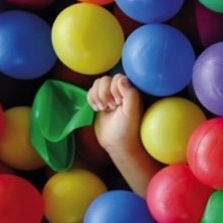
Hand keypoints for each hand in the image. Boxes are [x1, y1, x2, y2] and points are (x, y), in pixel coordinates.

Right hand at [86, 74, 159, 196]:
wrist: (117, 144)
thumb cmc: (128, 129)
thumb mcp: (131, 112)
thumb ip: (130, 94)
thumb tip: (122, 79)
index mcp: (130, 92)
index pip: (118, 78)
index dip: (114, 89)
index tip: (118, 103)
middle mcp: (120, 91)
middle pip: (105, 79)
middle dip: (104, 94)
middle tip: (111, 108)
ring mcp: (109, 96)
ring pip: (96, 84)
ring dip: (97, 96)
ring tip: (104, 109)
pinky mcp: (99, 101)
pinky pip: (90, 91)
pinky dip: (91, 99)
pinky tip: (97, 109)